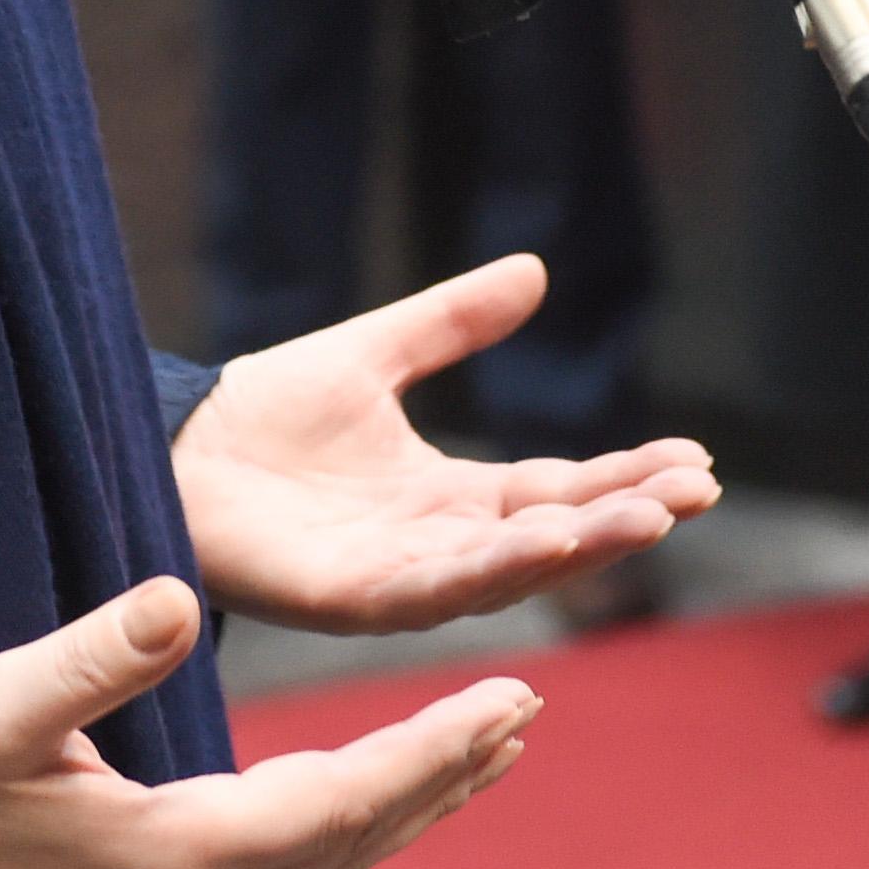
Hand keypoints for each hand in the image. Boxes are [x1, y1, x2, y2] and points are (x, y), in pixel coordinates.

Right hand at [0, 576, 533, 868]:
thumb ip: (90, 656)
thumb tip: (175, 596)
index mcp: (166, 857)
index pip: (332, 804)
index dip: (425, 752)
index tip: (504, 699)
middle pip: (351, 838)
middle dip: (444, 774)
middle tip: (528, 706)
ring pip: (330, 857)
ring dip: (414, 799)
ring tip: (489, 741)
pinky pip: (292, 859)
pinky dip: (357, 816)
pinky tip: (383, 787)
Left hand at [170, 256, 714, 635]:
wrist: (169, 445)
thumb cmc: (260, 414)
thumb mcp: (376, 352)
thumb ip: (452, 321)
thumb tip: (534, 272)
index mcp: (447, 495)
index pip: (557, 490)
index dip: (624, 477)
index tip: (699, 461)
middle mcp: (434, 544)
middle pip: (550, 536)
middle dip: (624, 516)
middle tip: (696, 492)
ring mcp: (396, 576)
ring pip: (506, 571)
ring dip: (578, 547)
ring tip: (647, 518)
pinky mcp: (349, 596)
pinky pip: (432, 589)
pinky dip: (491, 570)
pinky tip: (543, 542)